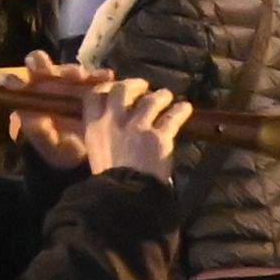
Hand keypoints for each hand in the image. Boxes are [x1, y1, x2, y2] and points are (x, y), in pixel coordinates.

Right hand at [55, 77, 186, 181]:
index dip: (105, 87)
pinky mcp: (158, 136)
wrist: (125, 194)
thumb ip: (103, 137)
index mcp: (94, 127)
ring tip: (166, 95)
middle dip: (133, 84)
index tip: (114, 86)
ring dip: (160, 95)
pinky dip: (180, 110)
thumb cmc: (108, 180)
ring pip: (150, 100)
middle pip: (121, 90)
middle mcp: (114, 121)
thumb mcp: (96, 154)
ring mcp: (137, 126)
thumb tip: (111, 131)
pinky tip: (185, 107)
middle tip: (143, 86)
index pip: (94, 95)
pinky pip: (172, 117)